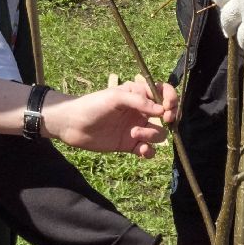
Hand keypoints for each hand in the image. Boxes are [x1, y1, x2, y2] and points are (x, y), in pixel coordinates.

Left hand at [41, 75, 173, 156]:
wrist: (72, 125)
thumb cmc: (92, 105)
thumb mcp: (115, 97)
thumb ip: (139, 101)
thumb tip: (161, 110)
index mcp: (138, 95)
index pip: (163, 93)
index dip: (171, 99)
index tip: (167, 107)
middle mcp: (141, 111)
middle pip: (167, 115)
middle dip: (169, 118)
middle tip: (164, 120)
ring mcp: (136, 128)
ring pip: (158, 133)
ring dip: (152, 135)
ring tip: (134, 134)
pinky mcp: (130, 146)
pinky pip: (148, 150)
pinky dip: (149, 151)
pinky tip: (141, 151)